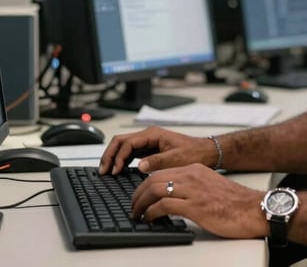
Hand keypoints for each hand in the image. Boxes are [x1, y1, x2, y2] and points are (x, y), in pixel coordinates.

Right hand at [99, 126, 216, 174]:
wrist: (204, 152)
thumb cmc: (193, 153)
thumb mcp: (175, 159)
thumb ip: (156, 162)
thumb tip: (139, 166)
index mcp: (153, 134)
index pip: (127, 142)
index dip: (118, 157)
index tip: (114, 171)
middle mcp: (148, 135)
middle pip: (121, 141)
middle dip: (110, 155)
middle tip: (102, 171)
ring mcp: (148, 142)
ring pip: (124, 146)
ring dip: (114, 157)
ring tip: (106, 172)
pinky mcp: (149, 149)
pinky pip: (130, 152)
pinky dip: (121, 160)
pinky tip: (118, 171)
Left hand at [131, 162, 267, 239]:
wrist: (253, 209)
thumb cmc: (235, 203)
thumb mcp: (210, 187)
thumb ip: (193, 188)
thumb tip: (175, 199)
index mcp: (196, 169)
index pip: (162, 171)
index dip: (145, 184)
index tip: (140, 195)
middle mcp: (192, 175)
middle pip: (154, 178)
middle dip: (138, 193)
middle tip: (133, 206)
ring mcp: (193, 189)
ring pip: (155, 189)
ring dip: (141, 203)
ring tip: (137, 214)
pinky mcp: (195, 206)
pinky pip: (165, 204)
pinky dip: (152, 212)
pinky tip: (149, 219)